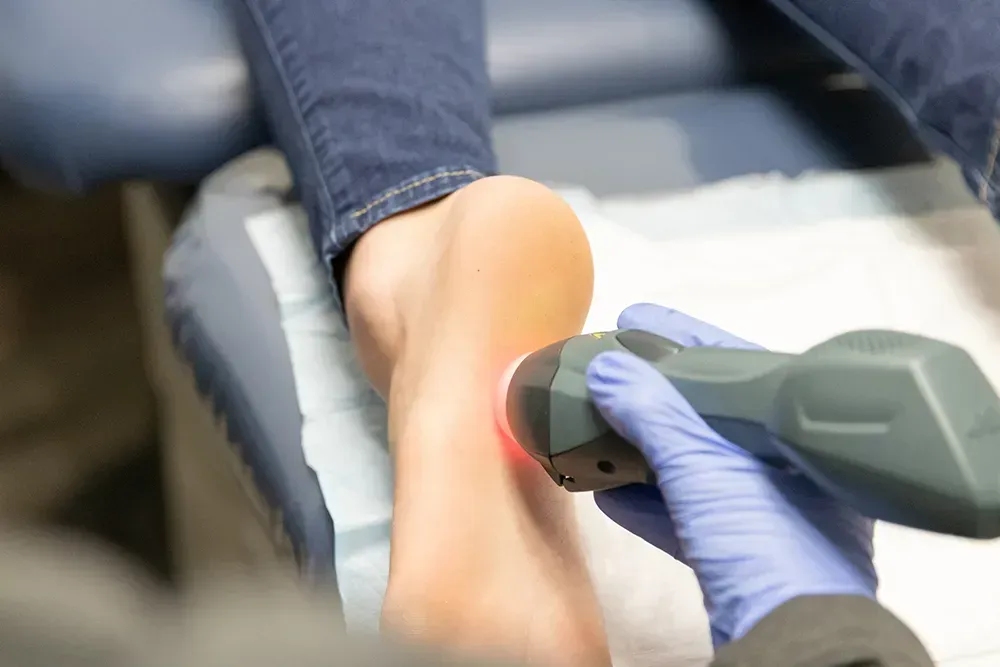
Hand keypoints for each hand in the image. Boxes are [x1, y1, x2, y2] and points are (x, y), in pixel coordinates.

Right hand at [586, 304, 876, 645]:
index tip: (636, 317)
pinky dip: (650, 501)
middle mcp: (785, 463)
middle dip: (654, 397)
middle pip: (707, 414)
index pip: (730, 363)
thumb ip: (653, 414)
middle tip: (610, 375)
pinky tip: (612, 494)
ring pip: (695, 464)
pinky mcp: (741, 550)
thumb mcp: (704, 465)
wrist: (793, 635)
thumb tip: (608, 372)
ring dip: (645, 450)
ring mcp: (765, 508)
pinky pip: (688, 512)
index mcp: (792, 428)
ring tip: (600, 429)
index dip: (679, 337)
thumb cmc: (773, 545)